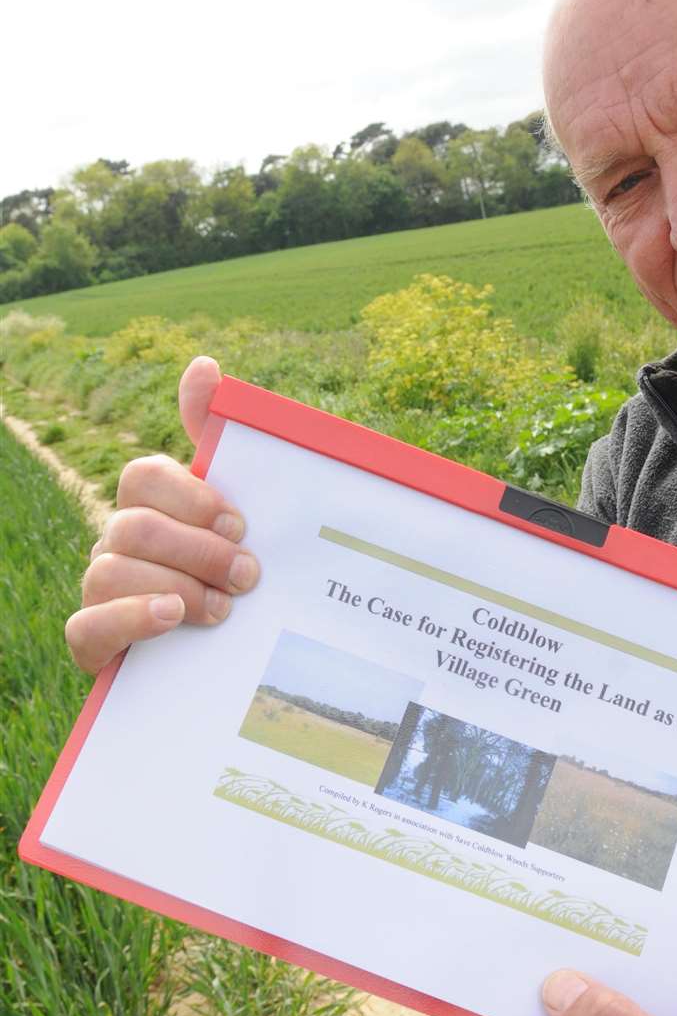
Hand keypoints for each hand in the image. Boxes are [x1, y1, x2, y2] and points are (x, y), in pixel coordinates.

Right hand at [66, 356, 260, 673]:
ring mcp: (99, 589)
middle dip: (198, 550)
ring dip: (176, 587)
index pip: (144, 476)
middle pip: (134, 527)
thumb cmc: (232, 570)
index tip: (240, 523)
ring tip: (224, 608)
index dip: (190, 496)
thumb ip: (222, 441)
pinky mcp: (92, 641)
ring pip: (110, 570)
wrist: (228, 650)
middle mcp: (116, 541)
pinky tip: (171, 617)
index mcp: (150, 505)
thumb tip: (203, 365)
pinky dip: (132, 618)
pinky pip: (88, 625)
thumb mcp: (241, 513)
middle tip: (248, 574)